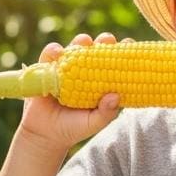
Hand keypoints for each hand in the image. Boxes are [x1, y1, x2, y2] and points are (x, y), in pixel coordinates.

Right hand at [18, 33, 120, 152]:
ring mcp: (67, 68)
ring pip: (75, 47)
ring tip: (85, 42)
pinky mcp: (47, 69)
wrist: (45, 135)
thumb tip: (115, 96)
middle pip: (97, 49)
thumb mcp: (94, 123)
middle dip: (104, 41)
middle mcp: (87, 69)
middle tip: (108, 40)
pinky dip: (53, 51)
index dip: (124, 51)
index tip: (130, 44)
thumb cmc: (75, 127)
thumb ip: (106, 112)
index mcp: (103, 80)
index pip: (116, 61)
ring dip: (81, 41)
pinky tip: (58, 53)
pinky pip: (49, 55)